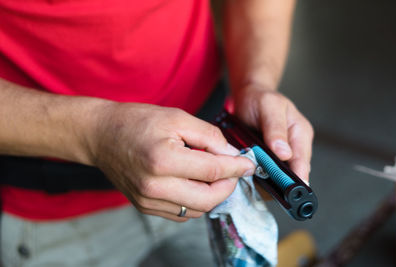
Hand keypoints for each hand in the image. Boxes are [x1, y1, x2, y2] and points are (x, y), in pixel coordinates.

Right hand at [87, 103, 254, 221]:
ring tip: (214, 176)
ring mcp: (147, 200)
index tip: (249, 164)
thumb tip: (232, 154)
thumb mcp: (177, 117)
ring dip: (213, 195)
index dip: (236, 167)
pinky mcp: (145, 207)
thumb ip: (209, 136)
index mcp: (162, 160)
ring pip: (196, 210)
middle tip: (234, 171)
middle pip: (208, 199)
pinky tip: (196, 184)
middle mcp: (154, 186)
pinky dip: (196, 202)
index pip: (212, 171)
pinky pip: (181, 213)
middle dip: (228, 186)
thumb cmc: (137, 121)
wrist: (101, 135)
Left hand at [234, 85, 313, 183]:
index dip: (296, 178)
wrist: (249, 95)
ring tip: (255, 184)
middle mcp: (294, 145)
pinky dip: (260, 176)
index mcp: (300, 133)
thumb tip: (284, 153)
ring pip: (279, 174)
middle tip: (266, 191)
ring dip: (268, 181)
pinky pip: (268, 171)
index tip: (289, 191)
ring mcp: (282, 152)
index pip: (302, 161)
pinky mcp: (270, 156)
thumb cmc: (260, 98)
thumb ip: (275, 128)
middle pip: (292, 172)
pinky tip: (251, 179)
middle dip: (280, 182)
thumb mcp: (268, 106)